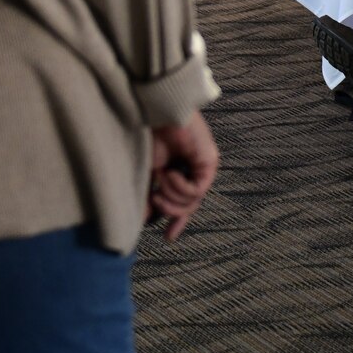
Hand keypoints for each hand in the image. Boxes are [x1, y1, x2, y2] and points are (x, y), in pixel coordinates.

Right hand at [146, 112, 218, 242]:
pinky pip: (197, 192)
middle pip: (189, 207)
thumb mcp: (144, 173)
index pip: (183, 202)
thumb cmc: (147, 137)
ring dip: (171, 197)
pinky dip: (180, 188)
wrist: (155, 114)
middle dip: (172, 212)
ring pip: (192, 203)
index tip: (168, 238)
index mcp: (178, 171)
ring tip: (160, 181)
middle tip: (156, 200)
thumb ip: (146, 195)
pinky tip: (170, 174)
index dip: (176, 221)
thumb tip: (143, 220)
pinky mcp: (209, 163)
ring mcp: (202, 166)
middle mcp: (193, 170)